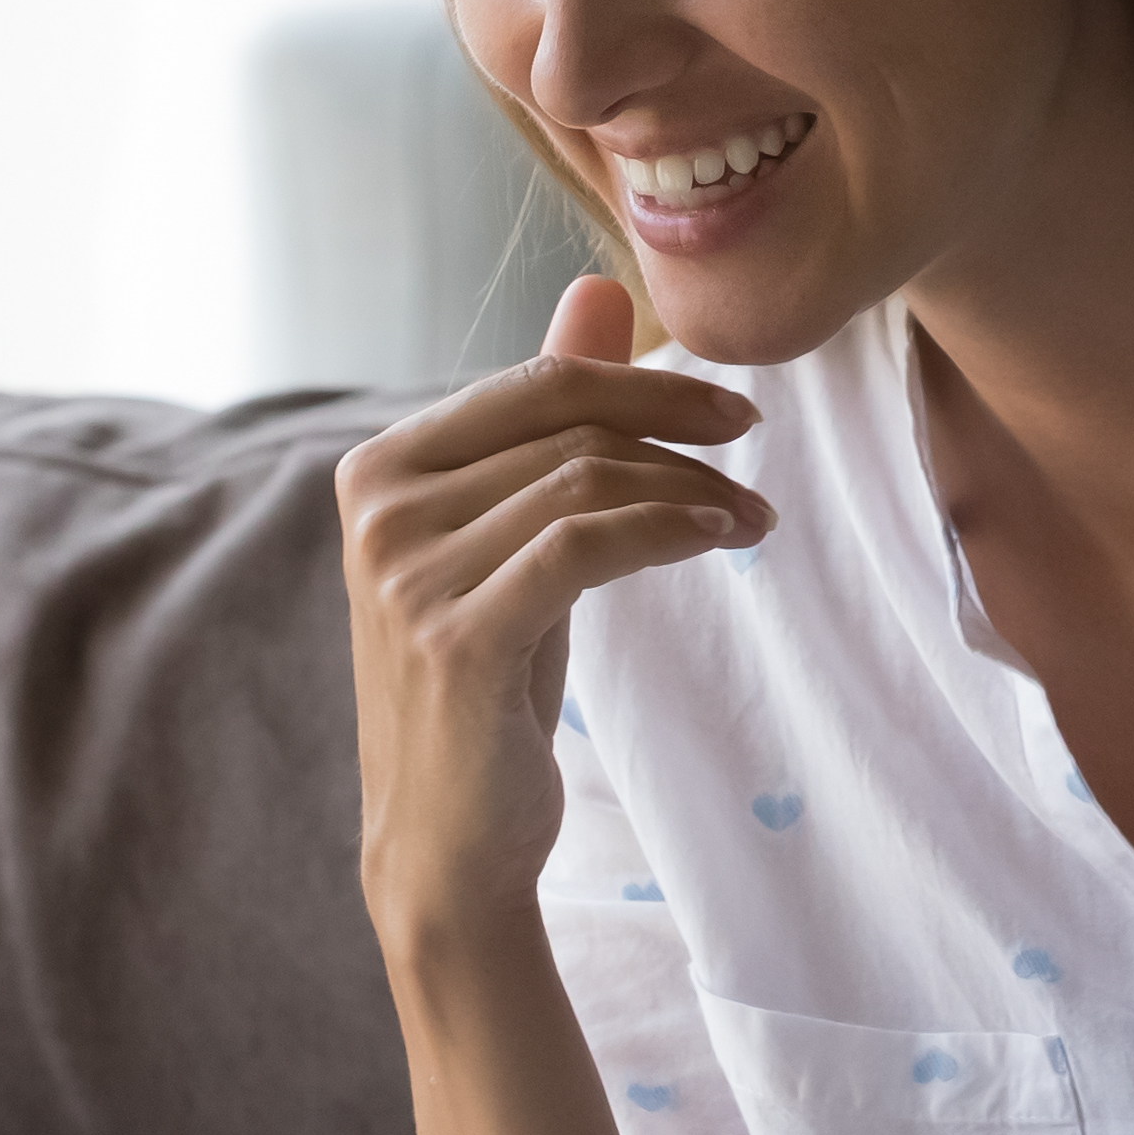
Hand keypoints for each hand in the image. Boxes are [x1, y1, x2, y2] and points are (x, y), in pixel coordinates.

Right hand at [336, 276, 772, 943]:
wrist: (448, 842)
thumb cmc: (487, 685)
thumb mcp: (515, 541)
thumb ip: (544, 422)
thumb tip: (596, 292)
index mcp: (379, 469)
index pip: (535, 387)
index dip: (645, 386)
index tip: (732, 412)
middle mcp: (378, 509)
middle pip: (567, 430)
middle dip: (679, 439)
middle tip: (755, 468)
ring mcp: (405, 574)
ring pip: (585, 483)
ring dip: (689, 493)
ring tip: (749, 521)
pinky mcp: (453, 637)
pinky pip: (584, 546)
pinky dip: (664, 530)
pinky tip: (715, 540)